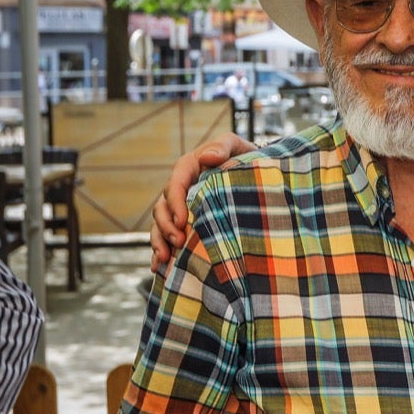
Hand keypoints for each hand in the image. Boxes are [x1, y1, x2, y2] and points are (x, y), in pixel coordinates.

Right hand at [149, 133, 253, 270]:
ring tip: (164, 259)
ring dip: (159, 241)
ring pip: (160, 225)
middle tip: (179, 242)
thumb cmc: (244, 157)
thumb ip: (223, 146)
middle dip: (166, 226)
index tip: (183, 219)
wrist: (255, 173)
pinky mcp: (185, 223)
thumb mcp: (236, 146)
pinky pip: (166, 237)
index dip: (175, 202)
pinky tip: (158, 268)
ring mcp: (180, 207)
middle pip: (162, 208)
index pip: (175, 184)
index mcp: (188, 168)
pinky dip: (159, 251)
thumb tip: (207, 156)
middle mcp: (180, 189)